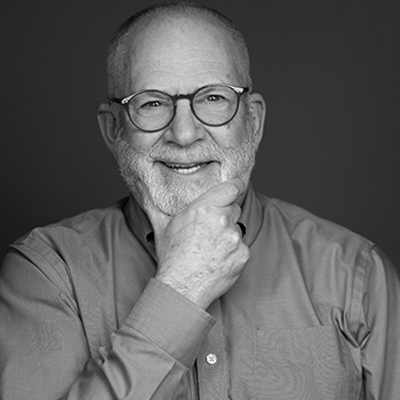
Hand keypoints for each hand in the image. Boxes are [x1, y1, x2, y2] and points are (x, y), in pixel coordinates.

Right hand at [137, 179, 249, 308]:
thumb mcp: (161, 226)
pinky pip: (242, 248)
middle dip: (225, 216)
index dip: (234, 187)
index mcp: (204, 208)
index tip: (235, 189)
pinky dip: (233, 252)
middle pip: (233, 208)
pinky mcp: (243, 254)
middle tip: (208, 231)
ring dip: (228, 235)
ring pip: (237, 229)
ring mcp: (234, 238)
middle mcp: (222, 219)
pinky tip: (217, 260)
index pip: (232, 188)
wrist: (181, 288)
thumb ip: (153, 202)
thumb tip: (140, 186)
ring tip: (210, 248)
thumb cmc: (171, 257)